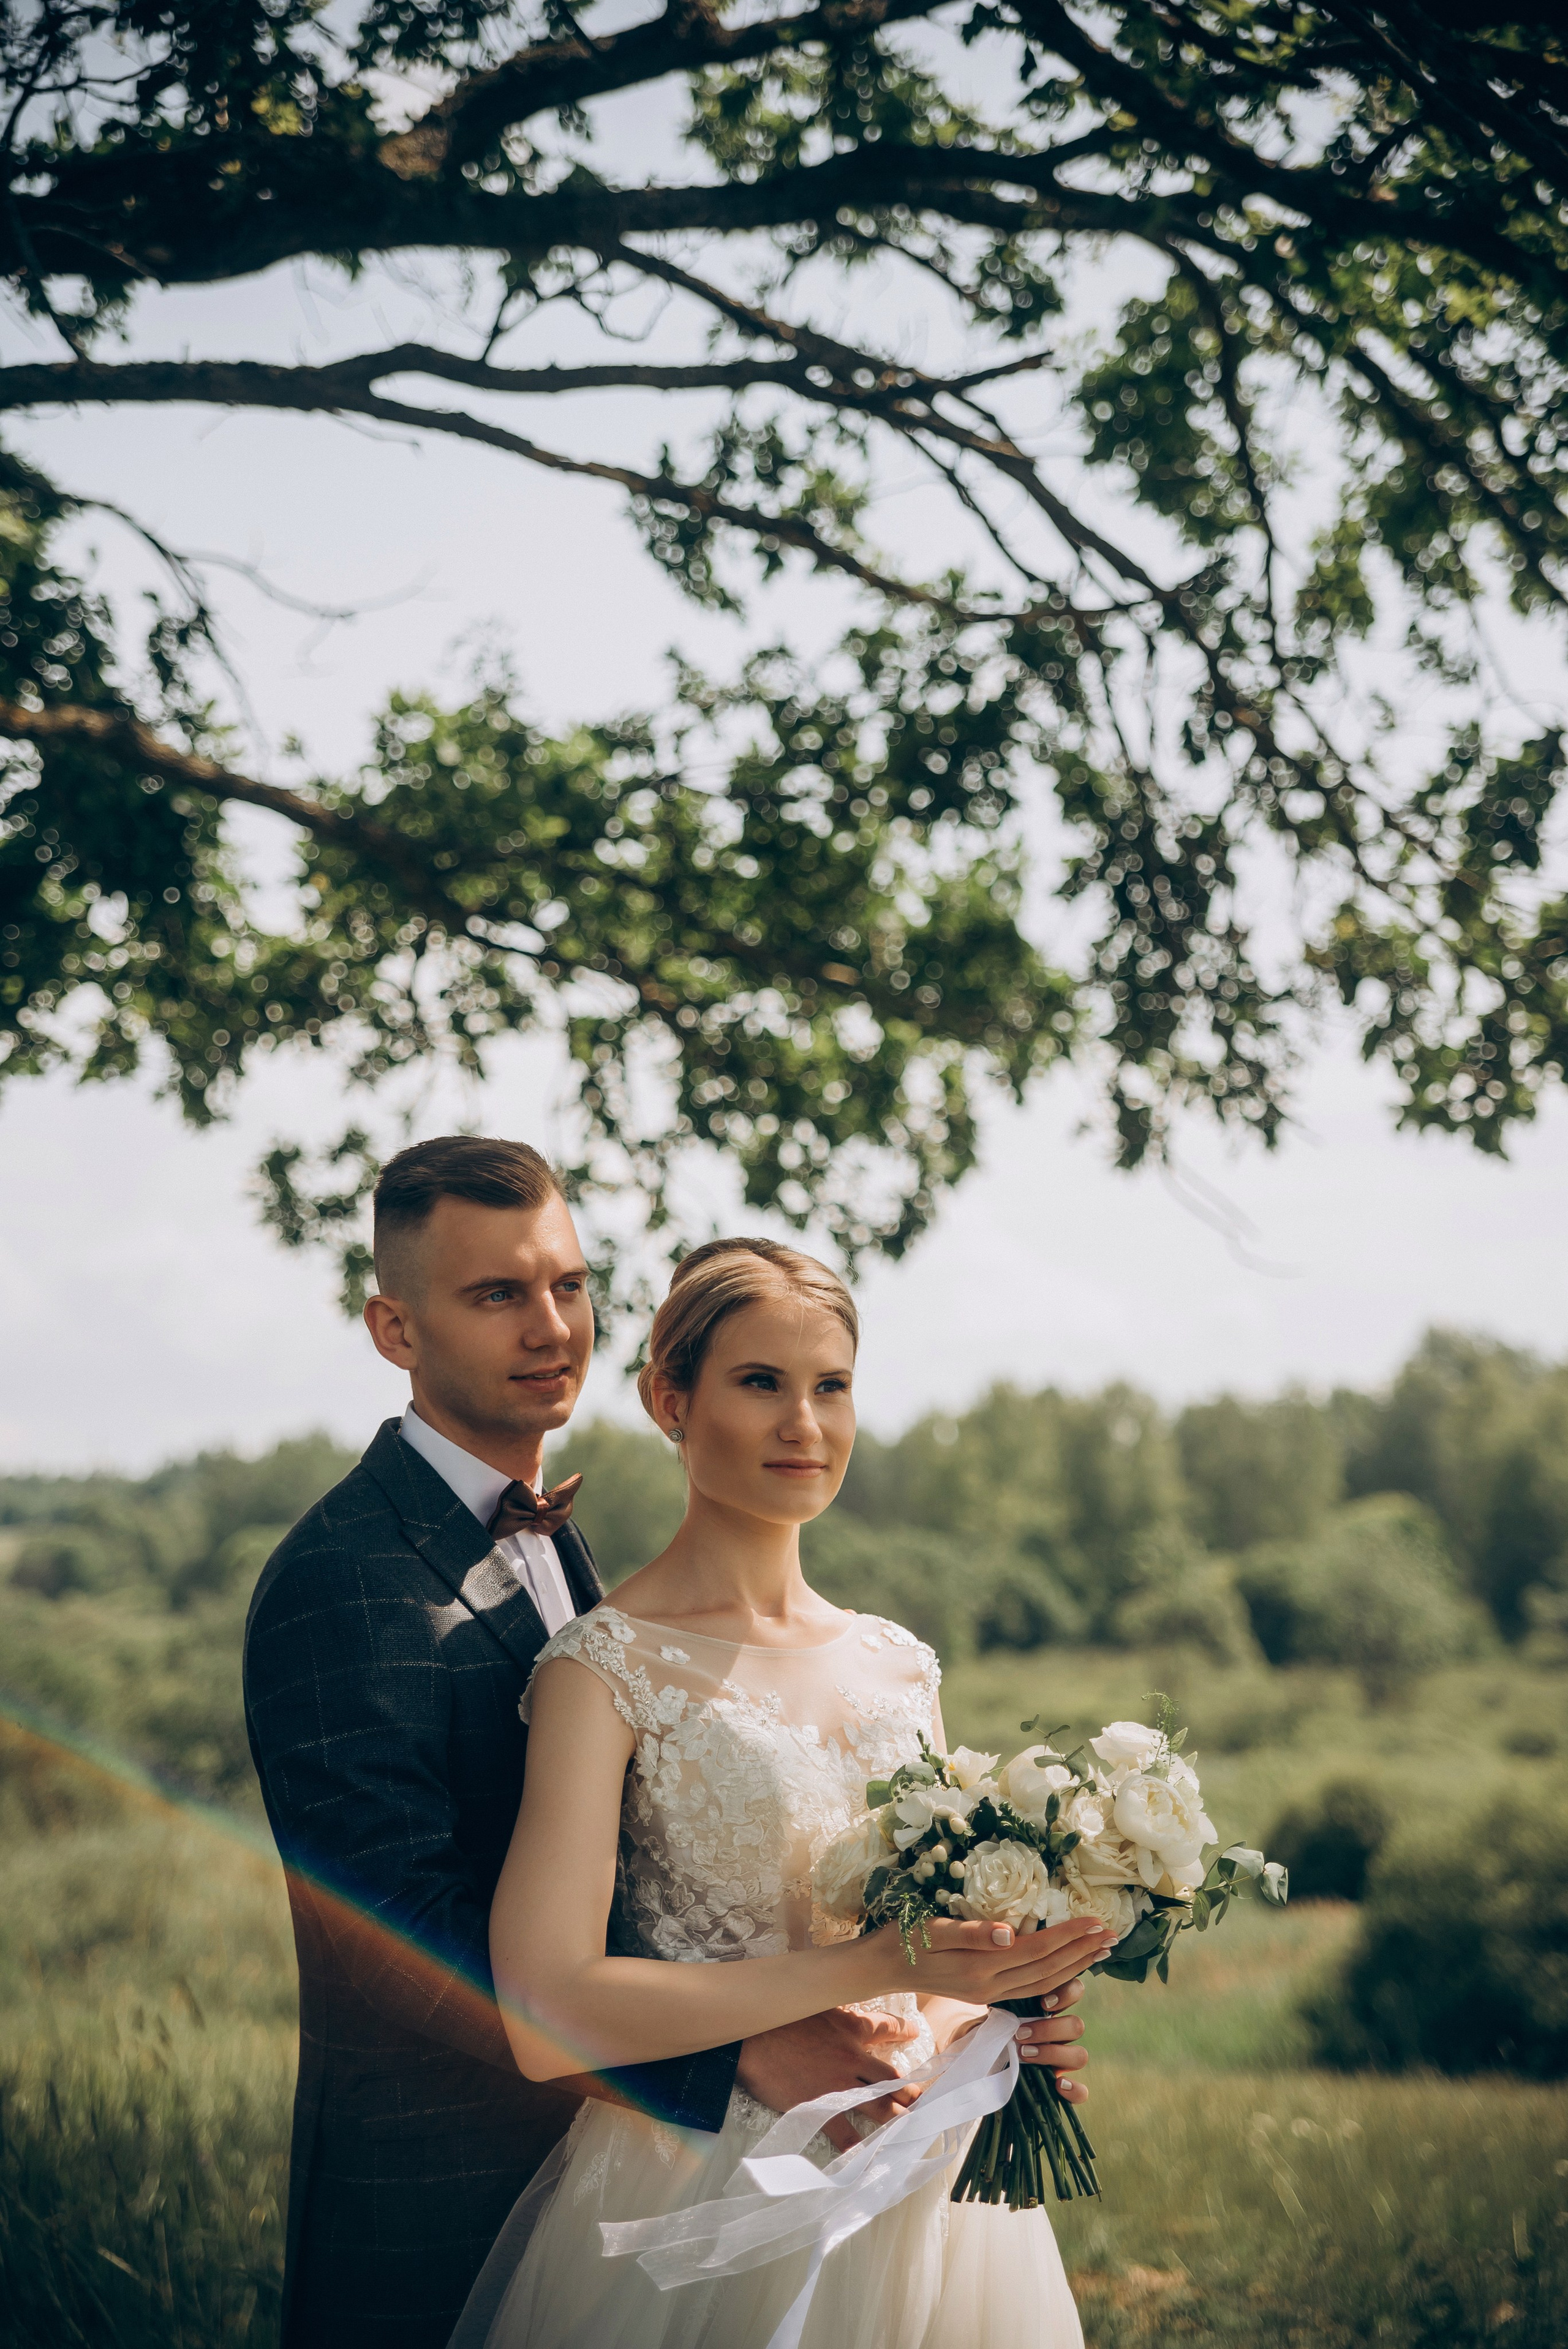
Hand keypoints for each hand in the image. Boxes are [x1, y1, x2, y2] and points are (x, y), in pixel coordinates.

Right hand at [736, 2007, 924, 2154]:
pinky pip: (846, 2132)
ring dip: (898, 2118)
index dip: (903, 2031)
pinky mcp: (821, 2108)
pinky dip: (858, 2145)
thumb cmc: (777, 2015)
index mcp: (850, 2027)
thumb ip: (832, 2008)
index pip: (885, 2027)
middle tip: (925, 2100)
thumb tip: (838, 2008)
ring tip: (913, 2128)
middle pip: (891, 2076)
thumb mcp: (812, 2001)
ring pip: (879, 2105)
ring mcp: (839, 2085)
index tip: (914, 2033)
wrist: (751, 2039)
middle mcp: (852, 2057)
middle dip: (911, 2090)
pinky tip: (870, 2155)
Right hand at [865, 1915, 1113, 2007]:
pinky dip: (1053, 1977)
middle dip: (1083, 1952)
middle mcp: (991, 1986)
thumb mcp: (933, 1929)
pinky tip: (1064, 1968)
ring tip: (1100, 1951)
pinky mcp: (983, 1993)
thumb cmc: (904, 1939)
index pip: (1040, 1950)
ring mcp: (988, 1993)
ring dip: (1075, 1966)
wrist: (880, 1967)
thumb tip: (1012, 1933)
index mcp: (983, 1968)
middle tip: (1114, 1935)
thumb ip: (972, 1932)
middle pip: (1049, 1970)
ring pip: (1043, 1982)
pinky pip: (1029, 1988)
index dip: (1071, 1935)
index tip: (1099, 1921)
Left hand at [928, 1971, 1089, 2104]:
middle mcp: (1061, 2030)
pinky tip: (1058, 2085)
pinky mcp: (1059, 2083)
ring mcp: (1062, 2058)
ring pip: (1079, 2055)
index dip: (1067, 1996)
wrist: (978, 2056)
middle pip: (1076, 2026)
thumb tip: (1004, 1964)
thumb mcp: (996, 2003)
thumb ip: (1008, 1991)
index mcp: (1051, 2005)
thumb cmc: (989, 2023)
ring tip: (1024, 2054)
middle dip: (1049, 2030)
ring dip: (1053, 2054)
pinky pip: (1082, 2091)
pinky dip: (1075, 2089)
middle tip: (1020, 2033)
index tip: (1044, 2003)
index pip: (1075, 1991)